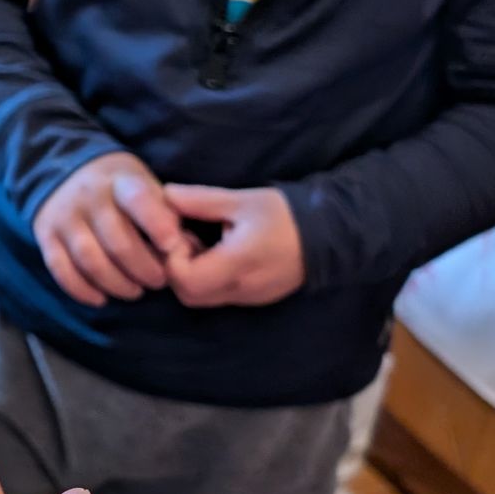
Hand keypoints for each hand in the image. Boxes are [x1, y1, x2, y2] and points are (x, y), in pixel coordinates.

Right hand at [34, 153, 191, 303]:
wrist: (65, 170)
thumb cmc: (119, 187)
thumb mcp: (144, 183)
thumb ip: (164, 213)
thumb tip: (186, 250)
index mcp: (120, 180)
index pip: (139, 199)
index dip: (157, 225)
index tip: (173, 247)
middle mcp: (89, 196)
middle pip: (117, 240)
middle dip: (144, 268)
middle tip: (159, 281)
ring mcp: (64, 216)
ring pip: (90, 260)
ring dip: (117, 283)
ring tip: (135, 291)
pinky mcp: (46, 235)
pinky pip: (61, 270)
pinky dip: (82, 290)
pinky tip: (102, 298)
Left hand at [164, 184, 305, 306]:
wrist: (330, 236)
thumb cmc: (285, 215)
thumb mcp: (242, 200)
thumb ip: (201, 200)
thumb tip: (164, 194)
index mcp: (237, 264)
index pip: (184, 279)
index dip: (172, 257)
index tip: (181, 233)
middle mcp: (240, 288)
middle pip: (188, 294)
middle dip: (177, 268)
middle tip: (187, 239)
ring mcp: (248, 298)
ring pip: (202, 298)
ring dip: (191, 273)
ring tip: (203, 243)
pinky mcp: (254, 298)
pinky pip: (219, 296)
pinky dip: (208, 278)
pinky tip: (218, 253)